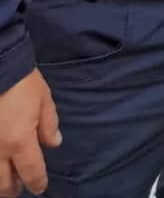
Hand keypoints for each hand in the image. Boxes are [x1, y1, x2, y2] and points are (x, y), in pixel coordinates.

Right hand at [0, 70, 60, 196]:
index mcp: (20, 141)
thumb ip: (49, 125)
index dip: (37, 183)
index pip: (31, 172)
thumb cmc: (21, 82)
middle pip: (5, 184)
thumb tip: (53, 144)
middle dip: (14, 189)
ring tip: (5, 181)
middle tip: (20, 188)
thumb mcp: (43, 100)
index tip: (40, 187)